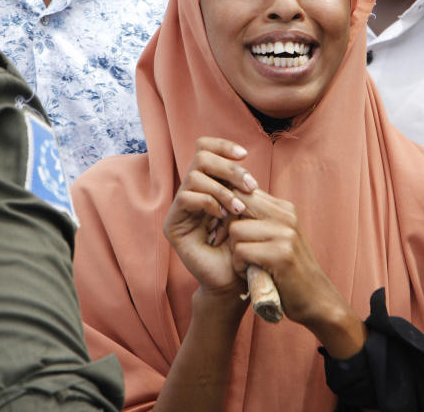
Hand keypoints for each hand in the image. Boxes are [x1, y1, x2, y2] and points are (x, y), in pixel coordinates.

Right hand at [164, 137, 258, 298]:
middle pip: (200, 157)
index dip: (222, 146)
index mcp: (208, 184)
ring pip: (194, 176)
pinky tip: (222, 217)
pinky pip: (186, 197)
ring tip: (238, 208)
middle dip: (228, 169)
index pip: (205, 149)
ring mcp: (180, 208)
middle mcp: (191, 192)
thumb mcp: (248, 209)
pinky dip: (208, 202)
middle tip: (250, 186)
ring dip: (222, 189)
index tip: (244, 155)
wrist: (235, 278)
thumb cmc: (245, 244)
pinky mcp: (173, 224)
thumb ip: (241, 185)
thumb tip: (242, 158)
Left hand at [227, 189, 365, 357]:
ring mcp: (285, 234)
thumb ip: (260, 219)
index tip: (231, 233)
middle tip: (237, 250)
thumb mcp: (279, 238)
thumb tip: (228, 202)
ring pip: (235, 230)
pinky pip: (240, 251)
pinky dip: (239, 266)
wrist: (316, 299)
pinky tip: (251, 274)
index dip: (229, 211)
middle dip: (228, 230)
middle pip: (236, 208)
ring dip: (234, 252)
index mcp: (285, 209)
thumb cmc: (289, 270)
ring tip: (248, 265)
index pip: (243, 193)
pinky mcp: (281, 255)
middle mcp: (286, 216)